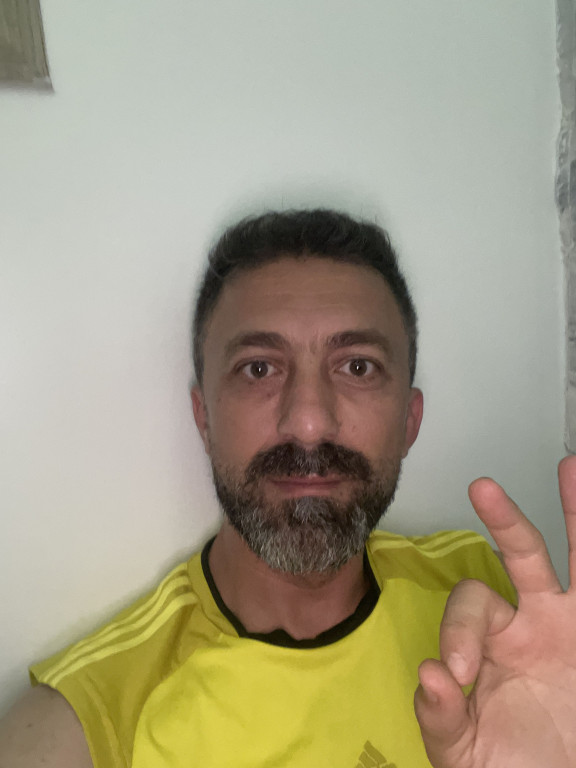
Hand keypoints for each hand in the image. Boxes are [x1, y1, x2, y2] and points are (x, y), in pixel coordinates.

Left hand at [414, 456, 575, 767]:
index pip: (470, 607)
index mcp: (491, 640)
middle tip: (482, 488)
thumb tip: (431, 674)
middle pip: (520, 556)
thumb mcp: (461, 750)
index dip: (460, 632)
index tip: (459, 674)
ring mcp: (571, 629)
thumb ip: (439, 716)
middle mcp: (532, 622)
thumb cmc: (505, 766)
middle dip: (505, 519)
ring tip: (571, 466)